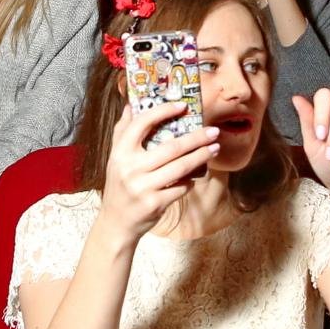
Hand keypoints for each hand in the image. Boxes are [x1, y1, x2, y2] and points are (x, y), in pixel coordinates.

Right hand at [99, 99, 220, 239]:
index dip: (163, 112)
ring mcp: (143, 187)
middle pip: (171, 147)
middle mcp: (131, 168)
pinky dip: (191, 179)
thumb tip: (131, 105)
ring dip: (201, 156)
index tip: (182, 106)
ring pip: (180, 167)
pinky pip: (181, 187)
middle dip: (196, 138)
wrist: (116, 223)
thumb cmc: (119, 186)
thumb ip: (122, 132)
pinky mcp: (155, 203)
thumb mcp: (115, 159)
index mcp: (120, 153)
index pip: (141, 124)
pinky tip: (197, 174)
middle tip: (213, 131)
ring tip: (214, 148)